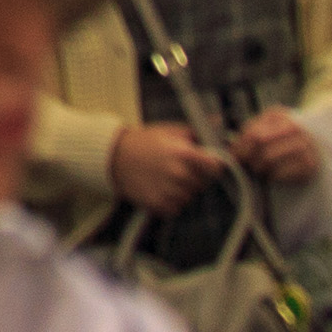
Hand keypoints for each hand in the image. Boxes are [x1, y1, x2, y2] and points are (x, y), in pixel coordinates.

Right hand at [108, 122, 226, 214]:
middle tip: (179, 169)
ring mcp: (169, 191)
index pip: (216, 168)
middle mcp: (179, 174)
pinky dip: (172, 202)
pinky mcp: (158, 205)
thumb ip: (195, 131)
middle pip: (203, 183)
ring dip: (183, 190)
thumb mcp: (169, 131)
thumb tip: (218, 122)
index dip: (212, 166)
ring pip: (190, 197)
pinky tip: (160, 189)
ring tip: (167, 179)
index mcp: (184, 154)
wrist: (113, 157)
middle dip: (195, 177)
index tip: (206, 165)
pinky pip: (177, 208)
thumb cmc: (143, 142)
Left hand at [229, 108, 323, 187]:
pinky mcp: (310, 164)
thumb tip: (230, 152)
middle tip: (247, 165)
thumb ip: (250, 135)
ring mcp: (305, 145)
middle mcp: (294, 127)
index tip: (235, 156)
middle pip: (260, 144)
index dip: (240, 147)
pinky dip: (273, 177)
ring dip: (260, 168)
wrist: (318, 147)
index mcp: (279, 115)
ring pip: (269, 159)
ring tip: (260, 170)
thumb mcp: (268, 129)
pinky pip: (282, 174)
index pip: (252, 133)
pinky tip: (273, 175)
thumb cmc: (284, 140)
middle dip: (249, 158)